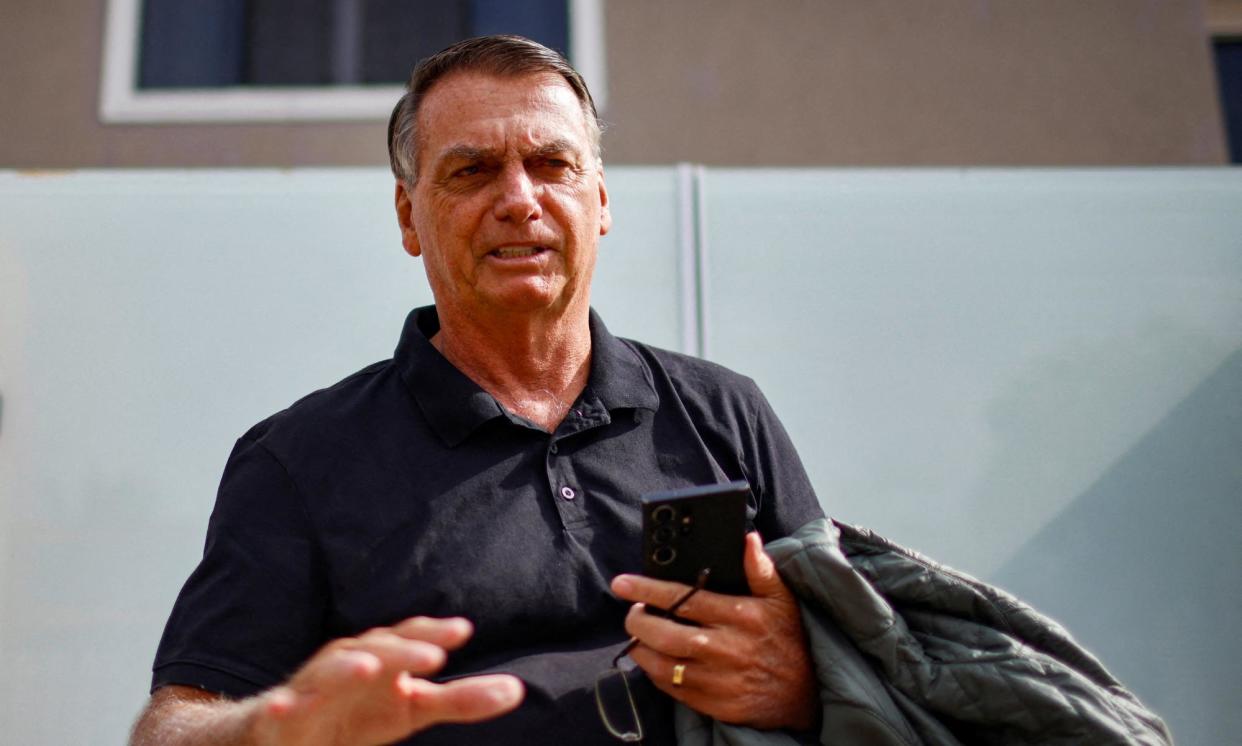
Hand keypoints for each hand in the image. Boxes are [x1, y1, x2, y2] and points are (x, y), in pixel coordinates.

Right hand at [252, 616, 523, 745]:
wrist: (286, 734)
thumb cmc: (358, 714)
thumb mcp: (413, 708)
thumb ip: (461, 699)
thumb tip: (518, 690)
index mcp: (380, 661)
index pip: (408, 639)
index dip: (432, 633)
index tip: (463, 630)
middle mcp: (345, 666)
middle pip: (374, 650)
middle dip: (402, 650)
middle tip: (435, 656)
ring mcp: (310, 691)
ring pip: (325, 674)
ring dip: (345, 668)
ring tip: (370, 668)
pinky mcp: (277, 719)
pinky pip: (277, 712)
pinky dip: (281, 708)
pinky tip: (285, 707)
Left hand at [611, 533, 815, 730]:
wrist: (807, 694)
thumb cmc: (789, 639)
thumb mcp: (781, 599)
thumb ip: (760, 568)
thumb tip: (748, 538)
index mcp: (739, 616)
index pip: (683, 599)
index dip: (647, 589)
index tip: (622, 583)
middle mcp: (725, 648)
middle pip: (664, 633)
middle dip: (638, 620)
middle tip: (632, 611)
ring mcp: (717, 679)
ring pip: (661, 664)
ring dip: (641, 648)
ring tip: (639, 634)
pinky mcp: (712, 703)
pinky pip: (671, 688)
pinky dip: (655, 673)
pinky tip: (655, 660)